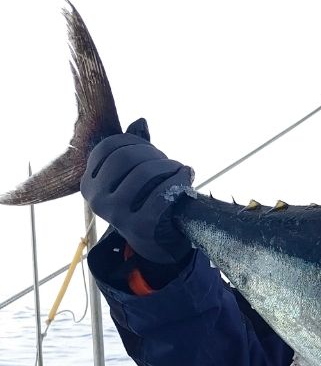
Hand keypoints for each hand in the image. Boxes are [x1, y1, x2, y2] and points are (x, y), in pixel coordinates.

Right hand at [81, 119, 193, 264]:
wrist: (154, 243)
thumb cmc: (143, 203)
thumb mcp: (131, 177)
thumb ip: (133, 149)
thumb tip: (141, 122)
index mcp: (89, 183)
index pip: (109, 147)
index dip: (135, 142)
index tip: (152, 151)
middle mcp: (96, 199)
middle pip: (126, 157)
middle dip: (153, 154)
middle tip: (169, 162)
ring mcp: (116, 214)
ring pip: (143, 173)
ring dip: (168, 166)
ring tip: (179, 169)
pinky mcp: (139, 227)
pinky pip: (160, 194)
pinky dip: (177, 181)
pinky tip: (185, 177)